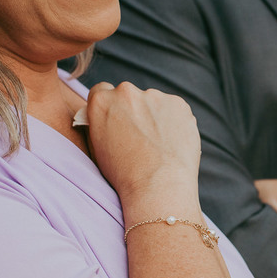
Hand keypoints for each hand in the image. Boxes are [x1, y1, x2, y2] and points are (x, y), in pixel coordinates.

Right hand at [84, 82, 201, 200]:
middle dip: (133, 110)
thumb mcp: (98, 148)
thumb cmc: (125, 175)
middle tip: (140, 135)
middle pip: (128, 95)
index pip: (102, 91)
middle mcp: (126, 92)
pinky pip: (174, 110)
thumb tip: (107, 117)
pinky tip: (172, 142)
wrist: (158, 186)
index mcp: (102, 101)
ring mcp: (154, 96)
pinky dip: (174, 121)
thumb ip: (100, 124)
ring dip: (155, 115)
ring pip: (153, 102)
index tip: (116, 118)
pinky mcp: (178, 103)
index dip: (109, 106)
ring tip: (159, 144)